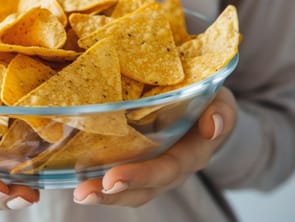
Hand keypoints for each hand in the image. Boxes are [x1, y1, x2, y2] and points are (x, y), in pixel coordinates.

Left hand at [73, 87, 236, 205]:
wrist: (206, 108)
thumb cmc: (209, 101)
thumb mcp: (220, 100)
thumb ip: (220, 111)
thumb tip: (212, 124)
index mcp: (192, 153)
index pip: (167, 169)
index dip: (141, 176)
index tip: (113, 179)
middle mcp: (171, 167)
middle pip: (143, 188)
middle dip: (113, 193)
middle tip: (84, 193)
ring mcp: (153, 167)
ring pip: (129, 190)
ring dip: (102, 194)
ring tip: (78, 193)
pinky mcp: (137, 160)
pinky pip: (118, 175)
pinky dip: (97, 177)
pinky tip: (74, 174)